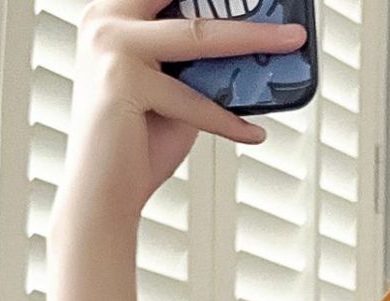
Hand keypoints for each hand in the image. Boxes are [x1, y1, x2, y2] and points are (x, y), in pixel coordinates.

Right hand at [60, 0, 307, 219]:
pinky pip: (195, 99)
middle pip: (187, 1)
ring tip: (288, 43)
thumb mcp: (171, 92)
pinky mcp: (122, 81)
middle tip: (283, 15)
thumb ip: (195, 65)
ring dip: (253, 38)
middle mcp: (105, 21)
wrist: (101, 192)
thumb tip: (248, 53)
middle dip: (236, 3)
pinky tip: (254, 132)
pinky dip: (228, 120)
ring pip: (200, 37)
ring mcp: (111, 46)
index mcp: (112, 14)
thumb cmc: (135, 144)